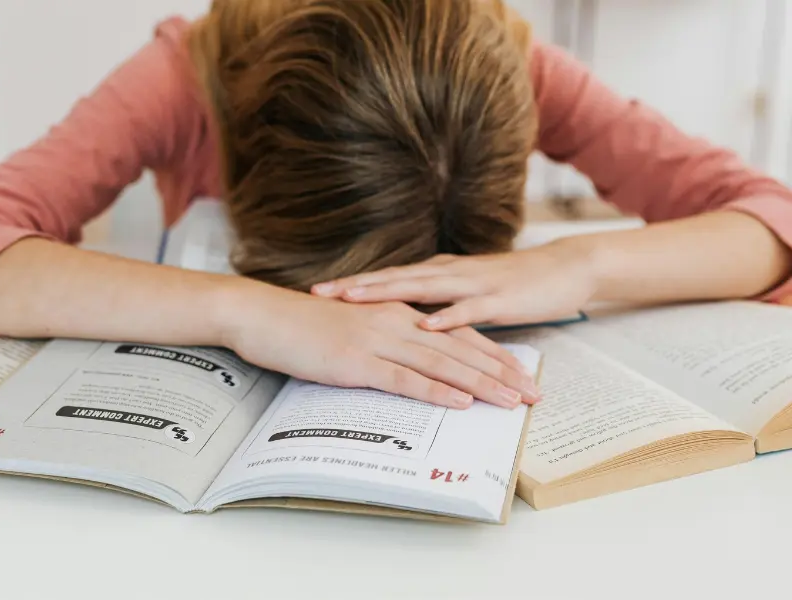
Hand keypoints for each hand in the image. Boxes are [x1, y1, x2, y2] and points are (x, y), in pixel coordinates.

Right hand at [218, 282, 540, 408]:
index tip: (520, 373)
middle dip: (502, 372)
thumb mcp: (354, 327)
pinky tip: (461, 402)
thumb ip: (385, 340)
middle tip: (534, 393)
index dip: (493, 355)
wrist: (263, 314)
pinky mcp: (357, 361)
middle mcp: (396, 323)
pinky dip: (436, 391)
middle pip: (461, 349)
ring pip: (442, 364)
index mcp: (398, 313)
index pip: (458, 335)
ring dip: (481, 384)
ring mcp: (378, 341)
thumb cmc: (304, 324)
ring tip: (513, 401)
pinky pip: (405, 378)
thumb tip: (409, 362)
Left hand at [311, 239, 596, 330]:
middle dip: (356, 286)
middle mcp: (450, 273)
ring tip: (354, 298)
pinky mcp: (499, 299)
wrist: (565, 268)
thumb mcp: (467, 291)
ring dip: (387, 292)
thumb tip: (408, 317)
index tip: (319, 291)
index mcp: (441, 273)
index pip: (389, 278)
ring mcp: (474, 284)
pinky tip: (426, 323)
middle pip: (395, 279)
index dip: (354, 284)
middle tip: (320, 292)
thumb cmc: (514, 284)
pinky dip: (447, 315)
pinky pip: (470, 309)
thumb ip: (439, 300)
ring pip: (423, 287)